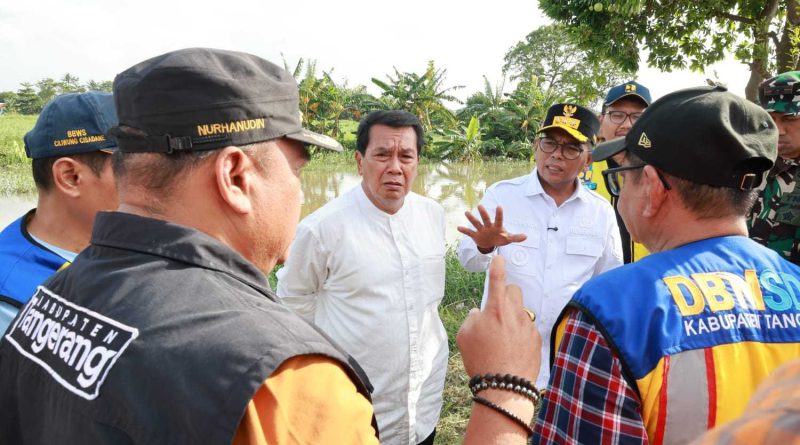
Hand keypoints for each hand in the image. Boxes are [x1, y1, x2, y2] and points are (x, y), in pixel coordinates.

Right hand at [457, 205, 526, 252]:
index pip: (498, 219)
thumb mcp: (508, 238)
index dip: (499, 214)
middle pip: (486, 219)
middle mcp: (488, 226)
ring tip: (466, 212)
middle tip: (480, 206)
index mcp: (497, 226)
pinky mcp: (475, 235)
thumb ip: (515, 237)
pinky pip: (469, 233)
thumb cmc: (500, 238)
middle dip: (483, 213)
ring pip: (476, 223)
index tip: (499, 206)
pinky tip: (458, 227)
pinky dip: (464, 230)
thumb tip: (526, 236)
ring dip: (471, 219)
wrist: (490, 243)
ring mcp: (481, 230)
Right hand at [457, 256, 540, 381]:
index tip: (499, 258)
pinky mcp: (536, 338)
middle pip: (514, 290)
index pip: (497, 278)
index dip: (497, 265)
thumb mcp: (464, 335)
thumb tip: (480, 313)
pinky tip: (512, 347)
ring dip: (513, 314)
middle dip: (505, 294)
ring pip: (521, 309)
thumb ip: (472, 318)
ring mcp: (528, 325)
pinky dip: (520, 332)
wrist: (504, 386)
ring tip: (503, 334)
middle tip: (496, 309)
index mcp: (495, 309)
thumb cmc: (481, 360)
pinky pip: (528, 327)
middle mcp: (514, 313)